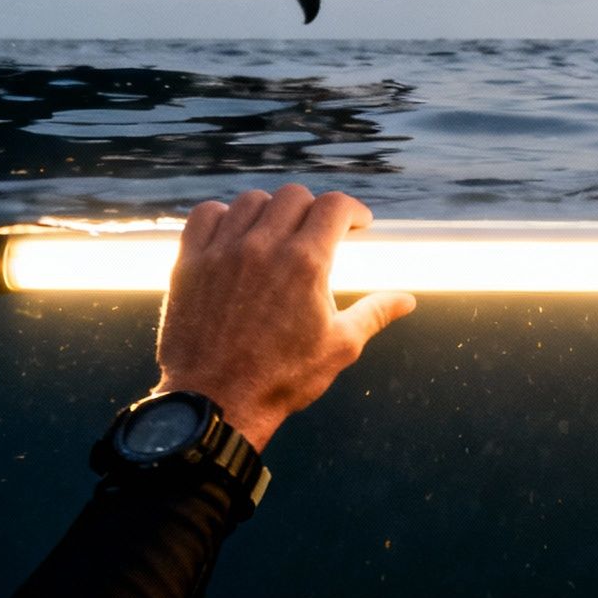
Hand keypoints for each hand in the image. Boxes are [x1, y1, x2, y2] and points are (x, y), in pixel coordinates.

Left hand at [153, 185, 416, 448]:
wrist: (216, 402)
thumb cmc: (282, 379)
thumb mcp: (340, 347)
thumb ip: (375, 313)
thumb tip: (406, 300)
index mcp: (306, 263)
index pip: (335, 206)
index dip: (353, 210)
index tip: (358, 224)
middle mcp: (263, 247)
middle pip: (295, 196)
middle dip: (315, 208)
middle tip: (319, 231)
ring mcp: (223, 251)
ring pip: (252, 200)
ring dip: (272, 210)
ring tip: (278, 232)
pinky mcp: (191, 263)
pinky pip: (206, 215)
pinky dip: (224, 216)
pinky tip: (235, 233)